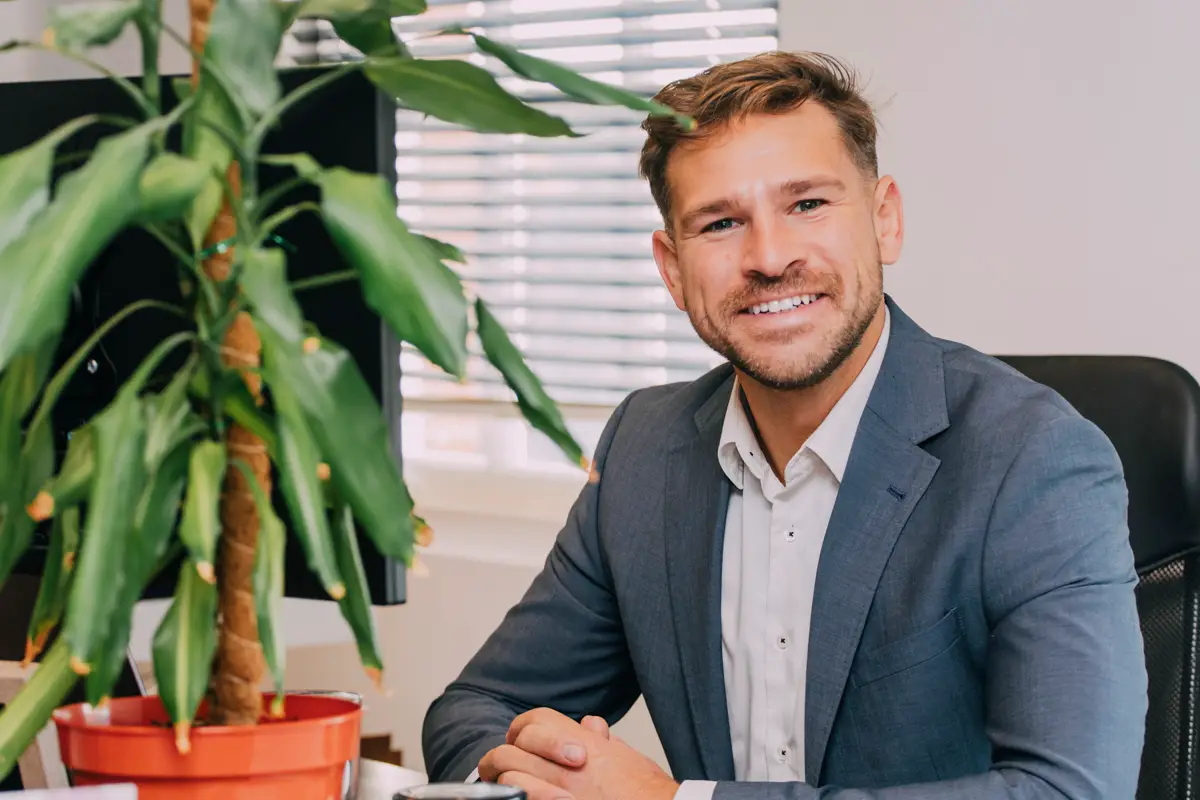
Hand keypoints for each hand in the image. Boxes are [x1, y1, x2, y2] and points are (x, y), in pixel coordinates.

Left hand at [478, 708, 677, 799]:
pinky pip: (520, 797)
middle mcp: (565, 764)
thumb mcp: (625, 756)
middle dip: (498, 757)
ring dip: (503, 780)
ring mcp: (557, 790)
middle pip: (512, 748)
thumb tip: (590, 726)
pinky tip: (520, 798)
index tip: (515, 741)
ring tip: (502, 786)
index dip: (520, 728)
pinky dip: (515, 796)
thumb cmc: (643, 790)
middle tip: (493, 768)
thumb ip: (601, 740)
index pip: (533, 720)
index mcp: (581, 742)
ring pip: (508, 774)